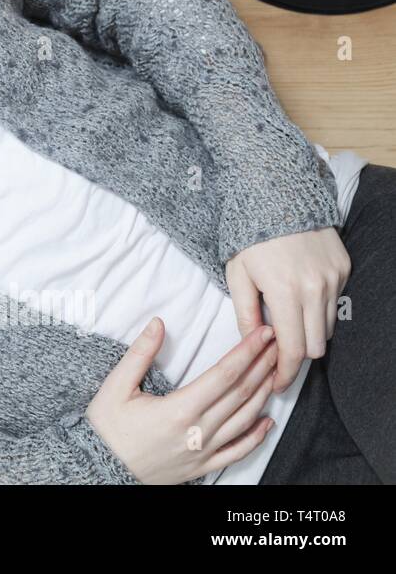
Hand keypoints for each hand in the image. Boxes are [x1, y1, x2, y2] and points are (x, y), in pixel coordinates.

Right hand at [86, 317, 278, 484]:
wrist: (100, 468)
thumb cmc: (106, 428)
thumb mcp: (116, 386)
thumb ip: (140, 354)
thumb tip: (158, 324)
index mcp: (179, 409)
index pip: (224, 375)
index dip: (246, 353)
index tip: (261, 335)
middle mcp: (198, 431)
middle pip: (240, 394)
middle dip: (262, 365)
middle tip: (276, 343)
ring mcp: (203, 451)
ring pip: (245, 420)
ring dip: (263, 394)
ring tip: (275, 371)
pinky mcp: (202, 466)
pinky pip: (237, 452)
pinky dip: (257, 437)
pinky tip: (268, 422)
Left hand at [225, 227, 349, 393]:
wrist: (276, 196)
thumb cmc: (248, 236)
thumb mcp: (236, 275)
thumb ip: (245, 314)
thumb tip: (253, 345)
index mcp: (285, 293)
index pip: (293, 350)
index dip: (285, 373)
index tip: (276, 384)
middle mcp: (316, 289)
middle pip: (316, 346)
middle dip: (297, 356)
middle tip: (277, 358)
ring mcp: (334, 278)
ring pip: (328, 327)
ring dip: (309, 333)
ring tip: (286, 326)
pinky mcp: (343, 268)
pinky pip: (334, 302)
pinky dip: (318, 309)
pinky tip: (299, 298)